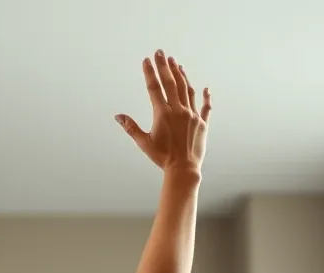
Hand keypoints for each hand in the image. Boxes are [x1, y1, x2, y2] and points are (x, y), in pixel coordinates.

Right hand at [116, 52, 209, 174]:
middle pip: (171, 83)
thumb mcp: (143, 143)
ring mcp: (192, 115)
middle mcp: (178, 110)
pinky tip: (205, 89)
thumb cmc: (161, 158)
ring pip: (187, 89)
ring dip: (181, 75)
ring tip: (176, 63)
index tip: (147, 60)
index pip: (154, 88)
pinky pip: (205, 107)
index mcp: (163, 114)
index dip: (150, 73)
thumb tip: (118, 116)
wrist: (183, 169)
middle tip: (161, 52)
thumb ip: (131, 127)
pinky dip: (205, 97)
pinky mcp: (202, 122)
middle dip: (165, 66)